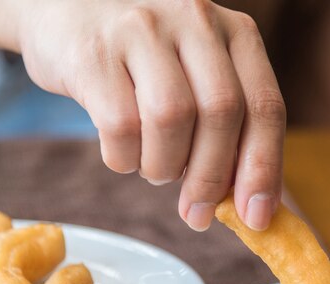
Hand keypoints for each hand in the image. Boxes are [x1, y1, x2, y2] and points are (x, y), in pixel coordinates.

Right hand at [18, 0, 285, 230]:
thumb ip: (227, 126)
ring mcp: (142, 29)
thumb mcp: (197, 74)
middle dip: (211, 178)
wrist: (65, 8)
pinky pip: (120, 125)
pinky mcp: (94, 51)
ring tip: (155, 169)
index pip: (265, 107)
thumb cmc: (144, 58)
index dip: (263, 169)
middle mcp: (195, 21)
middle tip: (196, 213)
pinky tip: (123, 154)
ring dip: (165, 166)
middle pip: (221, 113)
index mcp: (235, 32)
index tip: (255, 217)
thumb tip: (250, 204)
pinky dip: (125, 158)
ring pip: (171, 118)